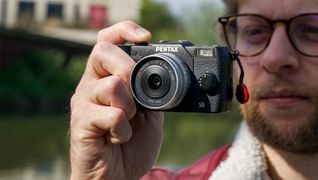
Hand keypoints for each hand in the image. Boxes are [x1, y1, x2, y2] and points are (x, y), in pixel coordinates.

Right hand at [69, 21, 163, 179]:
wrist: (118, 175)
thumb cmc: (131, 144)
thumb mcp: (150, 113)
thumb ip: (151, 92)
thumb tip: (163, 74)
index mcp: (107, 77)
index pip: (107, 41)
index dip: (124, 31)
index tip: (146, 37)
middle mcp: (91, 84)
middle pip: (103, 52)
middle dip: (129, 69)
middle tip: (138, 97)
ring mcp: (83, 102)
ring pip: (112, 85)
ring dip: (130, 108)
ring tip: (128, 124)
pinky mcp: (81, 122)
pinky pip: (111, 114)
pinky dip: (123, 129)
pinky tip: (118, 137)